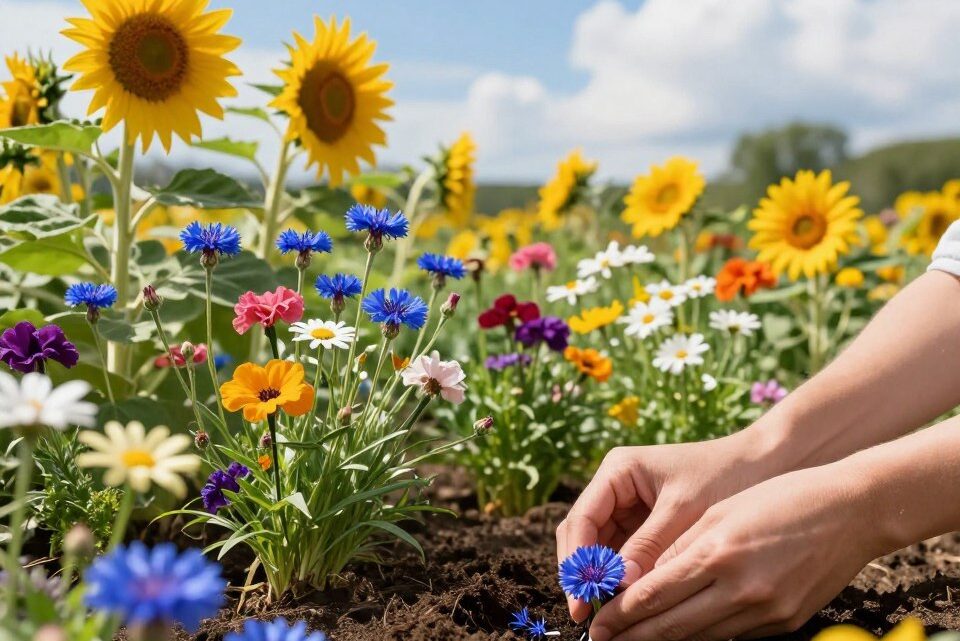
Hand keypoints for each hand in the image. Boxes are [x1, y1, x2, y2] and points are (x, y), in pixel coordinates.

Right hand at [556, 431, 775, 621]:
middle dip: (582, 573)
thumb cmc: (725, 475)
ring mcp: (627, 505)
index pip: (582, 520)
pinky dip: (620, 576)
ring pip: (599, 547)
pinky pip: (622, 553)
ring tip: (603, 613)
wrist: (762, 463)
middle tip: (585, 614)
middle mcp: (615, 486)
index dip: (577, 561)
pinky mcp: (643, 522)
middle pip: (583, 535)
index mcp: (618, 471)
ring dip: (598, 578)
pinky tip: (625, 601)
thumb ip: (649, 546)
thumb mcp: (684, 511)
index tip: (581, 598)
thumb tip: (619, 588)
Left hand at [589, 462, 882, 640]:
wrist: (851, 510)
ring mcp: (766, 611)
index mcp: (719, 552)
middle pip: (673, 626)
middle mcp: (741, 588)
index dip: (621, 614)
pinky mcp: (785, 622)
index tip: (597, 624)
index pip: (655, 595)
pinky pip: (733, 635)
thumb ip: (679, 548)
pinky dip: (703, 636)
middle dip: (633, 637)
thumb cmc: (780, 497)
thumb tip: (644, 582)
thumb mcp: (720, 512)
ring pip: (701, 637)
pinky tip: (680, 635)